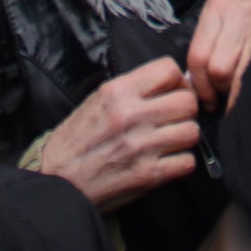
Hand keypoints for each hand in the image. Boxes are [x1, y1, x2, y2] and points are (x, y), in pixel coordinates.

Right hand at [37, 59, 200, 205]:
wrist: (58, 181)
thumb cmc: (77, 140)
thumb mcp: (98, 101)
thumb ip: (133, 90)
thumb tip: (172, 82)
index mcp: (117, 92)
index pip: (169, 69)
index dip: (177, 80)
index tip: (173, 91)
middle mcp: (131, 115)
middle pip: (188, 102)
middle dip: (186, 109)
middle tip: (175, 118)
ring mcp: (141, 146)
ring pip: (192, 131)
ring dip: (185, 136)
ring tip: (170, 140)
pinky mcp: (147, 175)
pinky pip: (187, 162)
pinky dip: (181, 162)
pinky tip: (168, 161)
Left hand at [181, 0, 250, 106]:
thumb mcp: (228, 11)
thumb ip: (211, 41)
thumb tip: (195, 83)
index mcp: (216, 7)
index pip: (197, 57)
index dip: (201, 86)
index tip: (208, 102)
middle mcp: (236, 11)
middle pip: (218, 69)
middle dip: (220, 89)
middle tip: (227, 95)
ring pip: (238, 74)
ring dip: (238, 90)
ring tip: (243, 88)